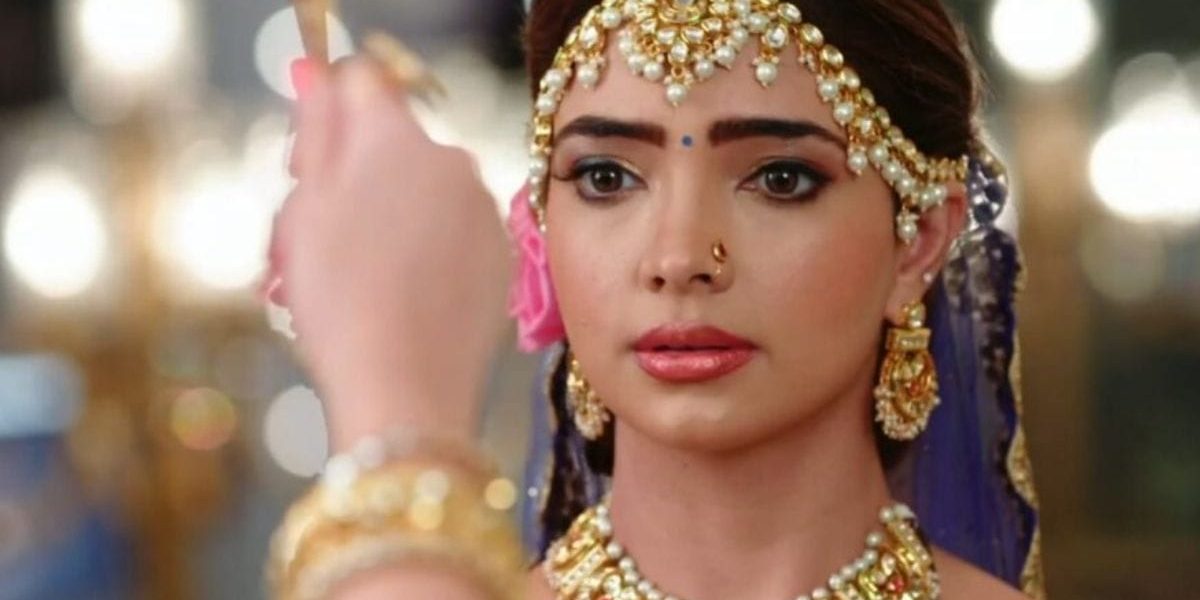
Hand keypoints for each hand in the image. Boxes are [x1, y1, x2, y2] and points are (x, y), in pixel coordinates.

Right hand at [269, 57, 511, 448]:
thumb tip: (320, 77)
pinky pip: (452, 231)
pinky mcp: (501, 254)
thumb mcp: (306, 206)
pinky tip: (398, 295)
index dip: (324, 120)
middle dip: (351, 174)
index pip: (361, 85)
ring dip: (385, 214)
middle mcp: (453, 160)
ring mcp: (483, 208)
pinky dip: (424, 249)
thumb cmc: (341, 300)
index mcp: (398, 137)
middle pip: (391, 141)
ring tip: (354, 278)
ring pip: (421, 190)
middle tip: (317, 235)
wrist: (406, 388)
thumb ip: (318, 129)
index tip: (304, 167)